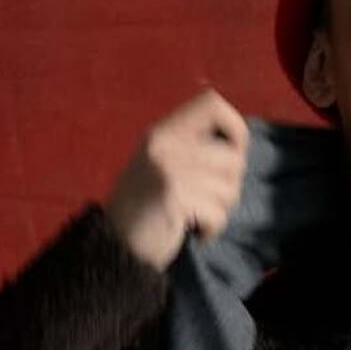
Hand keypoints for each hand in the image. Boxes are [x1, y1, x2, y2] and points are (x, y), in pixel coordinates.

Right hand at [103, 88, 249, 270]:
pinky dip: (210, 231)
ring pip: (230, 189)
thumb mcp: (161, 164)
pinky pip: (218, 215)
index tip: (232, 153)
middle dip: (228, 187)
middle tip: (202, 201)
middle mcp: (164, 144)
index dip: (235, 127)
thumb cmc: (144, 209)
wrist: (111, 247)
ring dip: (218, 211)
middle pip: (234, 158)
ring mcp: (168, 169)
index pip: (212, 103)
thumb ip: (193, 149)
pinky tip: (190, 232)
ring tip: (192, 216)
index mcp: (162, 131)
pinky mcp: (173, 197)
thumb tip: (239, 146)